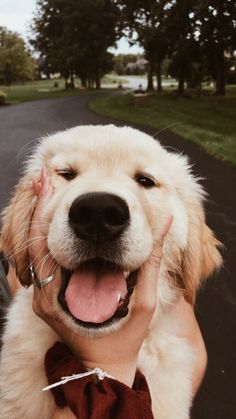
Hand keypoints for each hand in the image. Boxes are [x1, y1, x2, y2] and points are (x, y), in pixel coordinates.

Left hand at [29, 169, 171, 386]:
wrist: (104, 368)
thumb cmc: (124, 339)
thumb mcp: (142, 302)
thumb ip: (151, 263)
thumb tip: (165, 224)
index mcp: (59, 298)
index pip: (43, 246)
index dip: (44, 212)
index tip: (47, 183)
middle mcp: (43, 296)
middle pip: (34, 243)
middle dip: (39, 208)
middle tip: (44, 177)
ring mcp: (41, 297)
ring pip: (34, 252)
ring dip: (41, 220)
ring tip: (47, 189)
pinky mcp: (45, 297)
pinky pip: (40, 262)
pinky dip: (45, 236)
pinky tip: (53, 218)